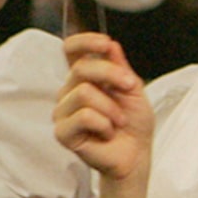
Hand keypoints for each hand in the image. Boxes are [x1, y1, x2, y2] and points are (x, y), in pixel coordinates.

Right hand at [53, 32, 153, 180]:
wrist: (135, 154)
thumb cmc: (133, 124)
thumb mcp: (133, 90)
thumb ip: (120, 68)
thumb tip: (111, 45)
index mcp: (84, 79)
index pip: (71, 51)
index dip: (84, 42)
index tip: (106, 44)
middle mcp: (69, 92)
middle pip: (82, 68)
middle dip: (112, 75)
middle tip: (130, 87)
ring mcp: (63, 112)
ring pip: (84, 92)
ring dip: (112, 108)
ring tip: (118, 121)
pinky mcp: (62, 132)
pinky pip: (83, 116)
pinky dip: (104, 124)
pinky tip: (107, 133)